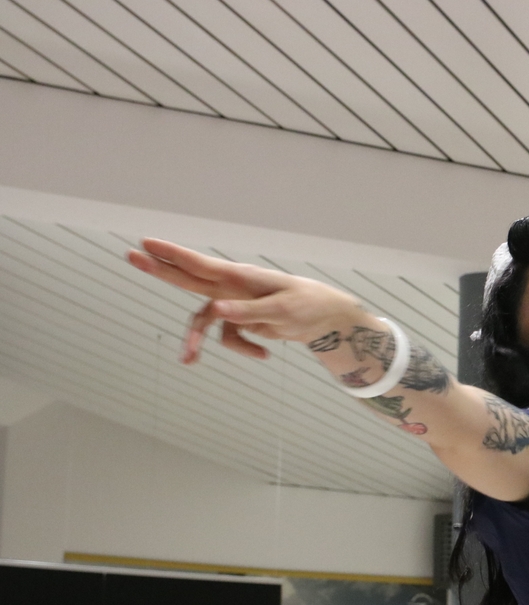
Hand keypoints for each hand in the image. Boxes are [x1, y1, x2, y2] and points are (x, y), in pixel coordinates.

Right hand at [128, 239, 361, 362]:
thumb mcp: (281, 311)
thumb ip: (248, 312)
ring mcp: (233, 304)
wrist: (324, 320)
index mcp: (239, 278)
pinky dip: (244, 348)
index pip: (200, 265)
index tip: (146, 244)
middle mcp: (231, 288)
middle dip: (160, 270)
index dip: (172, 255)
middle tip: (130, 255)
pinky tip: (265, 355)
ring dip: (196, 341)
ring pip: (204, 321)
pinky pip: (229, 337)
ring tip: (187, 361)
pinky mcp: (240, 321)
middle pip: (188, 279)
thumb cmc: (306, 306)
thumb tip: (216, 310)